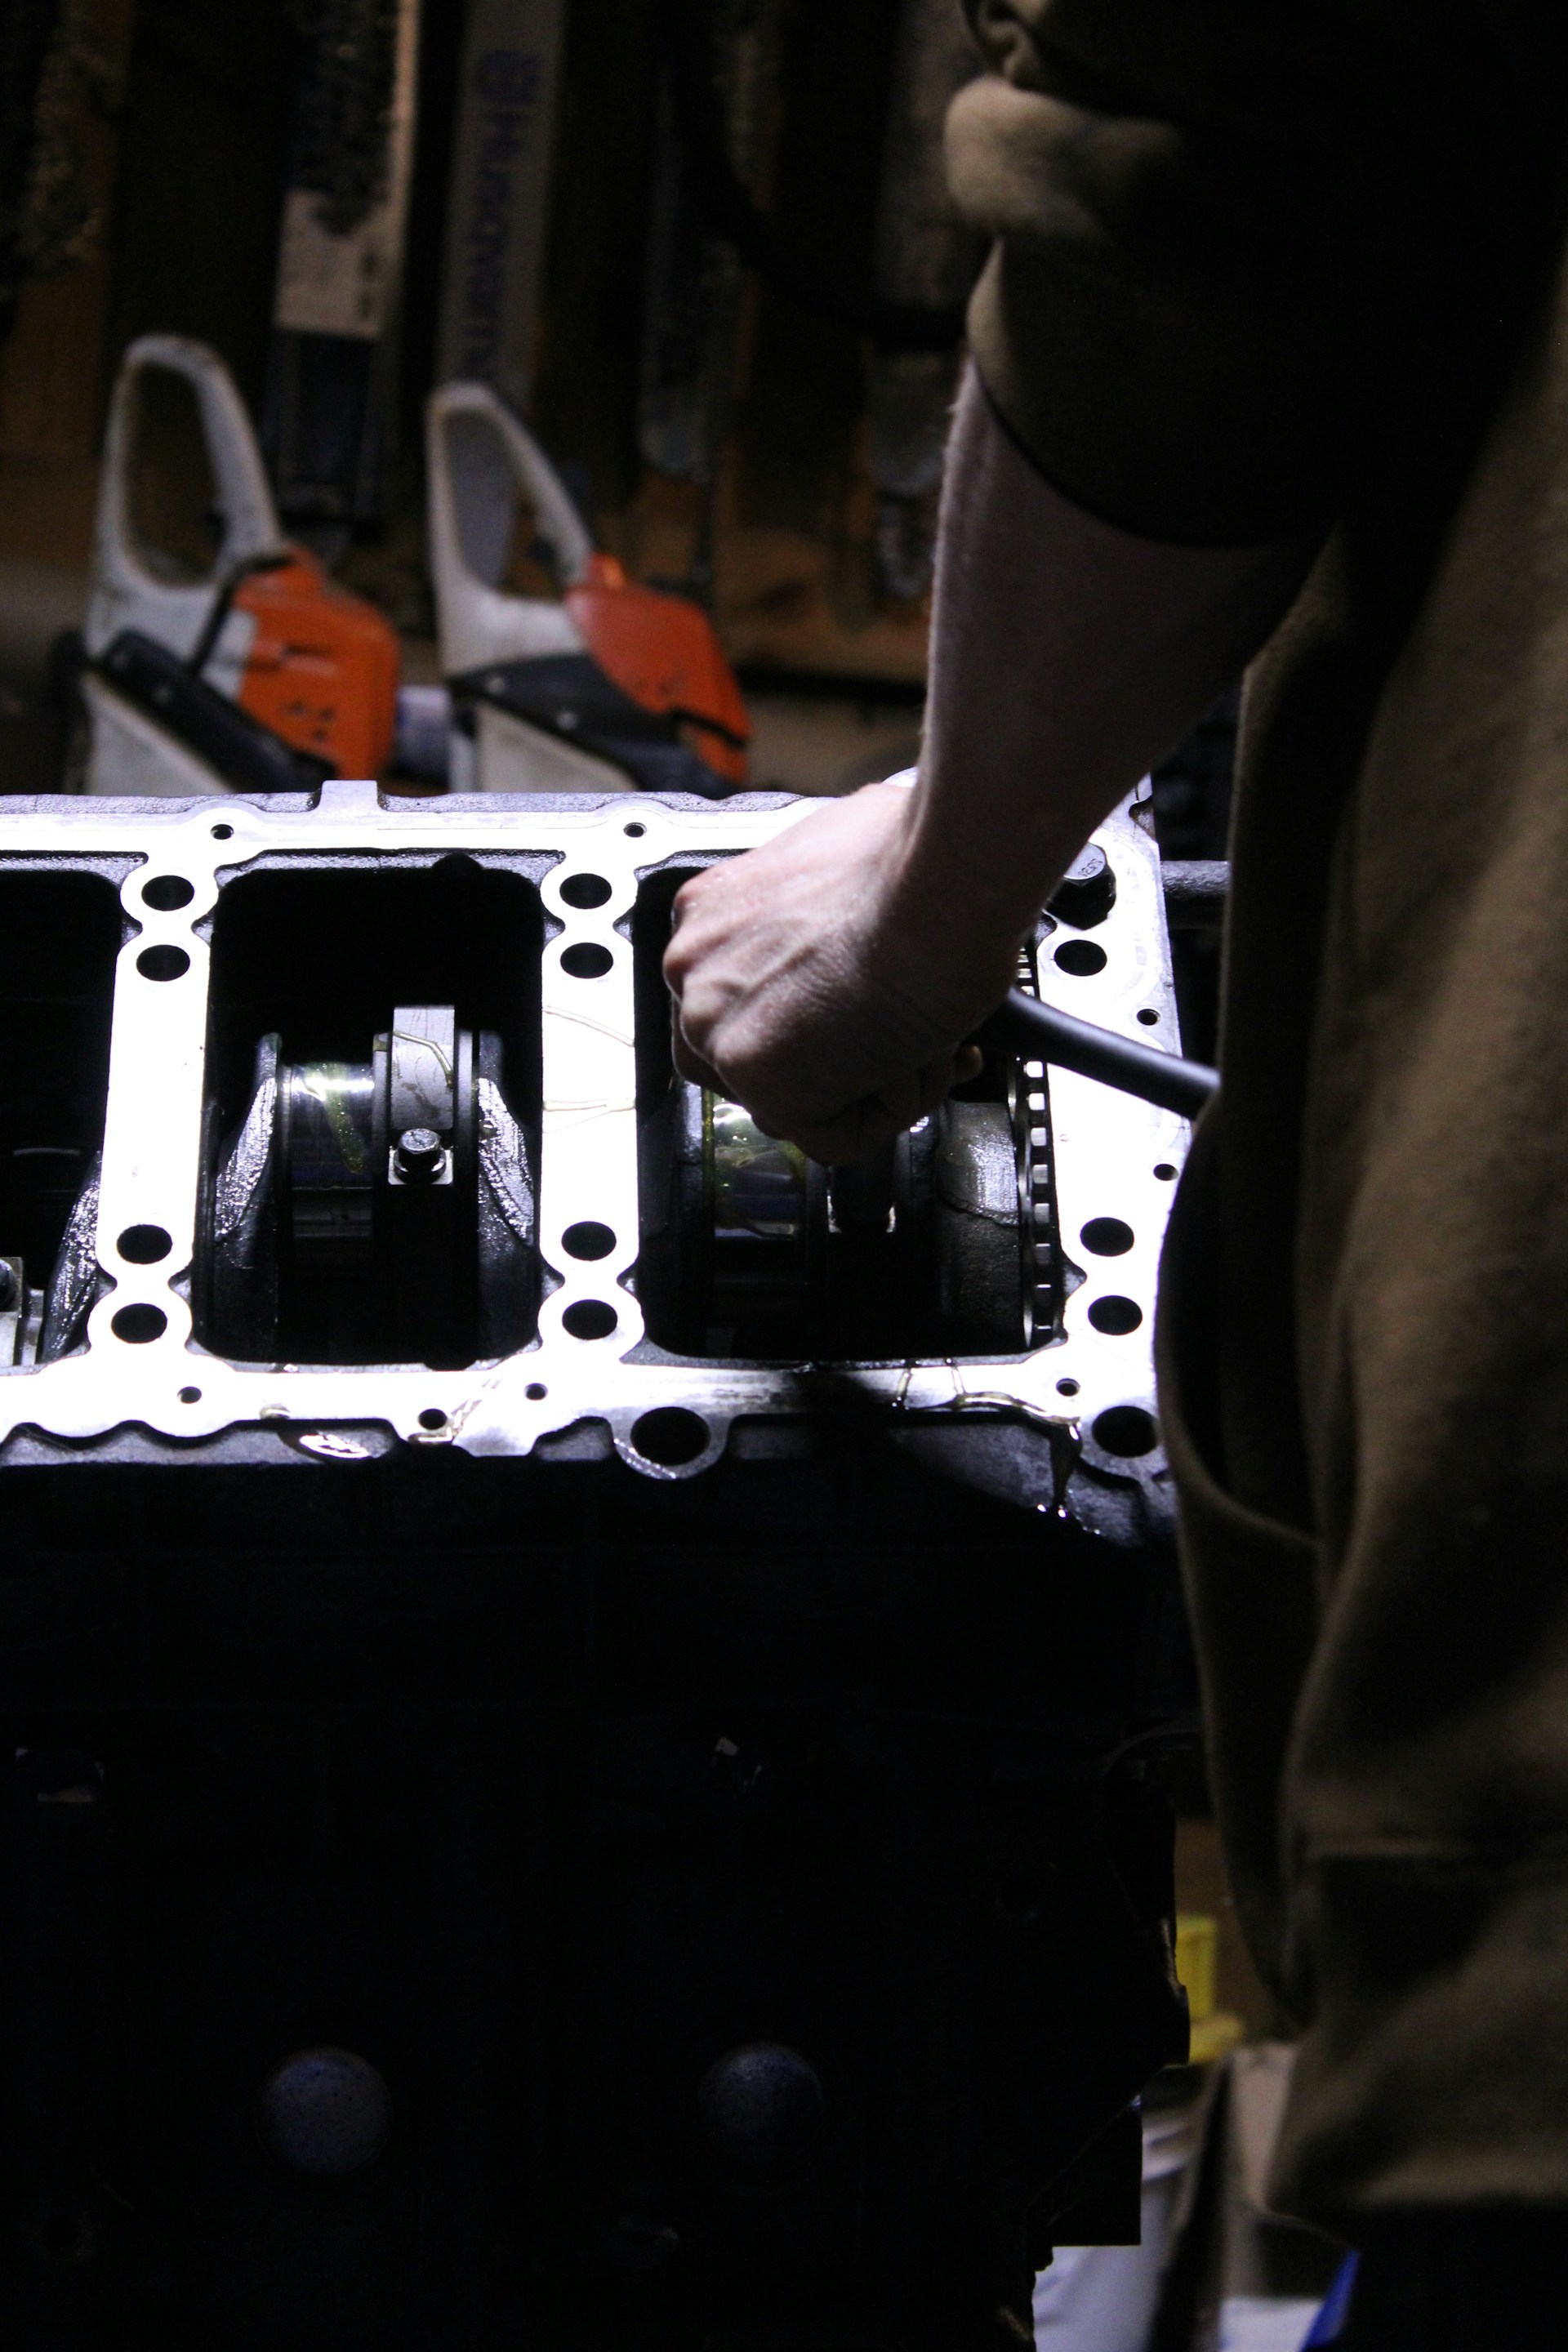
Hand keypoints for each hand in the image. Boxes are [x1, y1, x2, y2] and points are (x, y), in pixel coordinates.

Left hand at [662, 782, 1018, 1160]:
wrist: (940, 887)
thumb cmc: (912, 861)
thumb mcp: (842, 853)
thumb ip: (818, 904)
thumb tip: (851, 919)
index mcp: (711, 914)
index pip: (743, 1002)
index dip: (818, 1019)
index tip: (864, 1010)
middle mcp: (696, 970)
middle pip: (759, 1060)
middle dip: (840, 1060)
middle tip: (902, 1035)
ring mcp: (717, 1027)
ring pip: (796, 1103)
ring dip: (872, 1084)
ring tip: (921, 1037)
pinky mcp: (757, 1078)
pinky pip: (833, 1138)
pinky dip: (892, 1112)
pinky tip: (917, 1057)